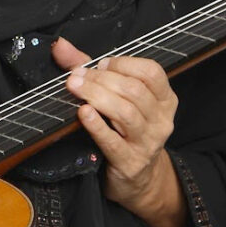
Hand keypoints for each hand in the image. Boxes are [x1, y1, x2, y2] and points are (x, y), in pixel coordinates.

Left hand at [51, 37, 186, 226]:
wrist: (138, 180)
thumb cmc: (125, 131)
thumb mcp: (117, 99)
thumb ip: (91, 70)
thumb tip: (61, 46)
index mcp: (164, 99)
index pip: (151, 72)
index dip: (123, 64)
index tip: (100, 65)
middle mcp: (161, 120)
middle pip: (134, 91)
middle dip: (101, 80)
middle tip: (76, 77)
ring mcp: (148, 143)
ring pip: (126, 113)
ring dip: (97, 96)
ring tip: (75, 89)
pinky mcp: (130, 163)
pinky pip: (113, 141)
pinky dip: (97, 125)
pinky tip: (83, 113)